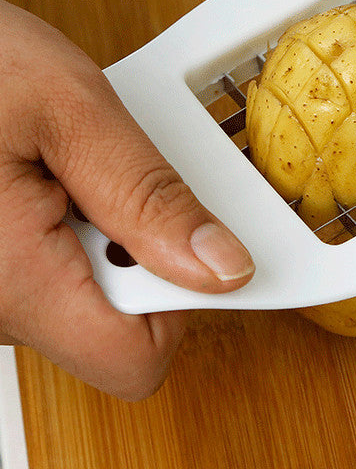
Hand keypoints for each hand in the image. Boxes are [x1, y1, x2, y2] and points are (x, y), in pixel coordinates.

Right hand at [0, 1, 254, 399]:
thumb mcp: (70, 109)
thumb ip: (149, 197)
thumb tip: (222, 266)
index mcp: (9, 280)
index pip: (135, 359)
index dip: (181, 300)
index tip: (191, 238)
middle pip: (112, 327)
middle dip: (133, 249)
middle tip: (103, 174)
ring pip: (80, 298)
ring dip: (95, 233)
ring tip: (60, 165)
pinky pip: (47, 277)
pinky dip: (63, 230)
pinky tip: (38, 178)